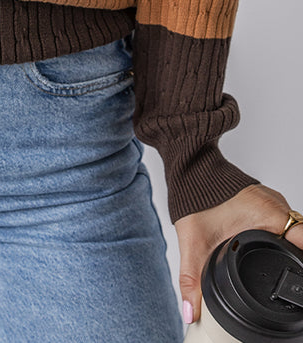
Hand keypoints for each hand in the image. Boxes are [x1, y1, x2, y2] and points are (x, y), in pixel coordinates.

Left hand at [174, 183, 302, 324]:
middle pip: (300, 238)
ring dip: (291, 245)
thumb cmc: (195, 200)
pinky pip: (285, 222)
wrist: (191, 172)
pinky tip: (274, 248)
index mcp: (267, 214)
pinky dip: (283, 236)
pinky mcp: (268, 202)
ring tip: (282, 263)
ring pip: (294, 229)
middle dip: (296, 256)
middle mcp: (276, 206)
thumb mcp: (194, 245)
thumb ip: (193, 281)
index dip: (301, 258)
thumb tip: (193, 311)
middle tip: (289, 273)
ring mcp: (274, 202)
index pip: (302, 240)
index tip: (297, 273)